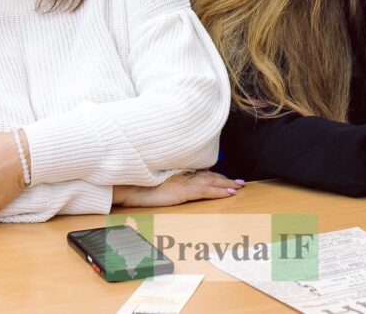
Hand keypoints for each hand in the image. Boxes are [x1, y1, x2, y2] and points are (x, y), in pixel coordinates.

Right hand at [113, 171, 243, 206]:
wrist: (126, 186)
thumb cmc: (135, 186)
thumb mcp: (153, 182)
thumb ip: (166, 181)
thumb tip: (171, 186)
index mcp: (176, 172)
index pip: (199, 173)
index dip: (214, 175)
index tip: (225, 178)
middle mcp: (182, 174)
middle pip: (209, 176)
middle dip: (224, 179)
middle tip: (239, 182)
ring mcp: (183, 181)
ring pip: (211, 182)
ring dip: (226, 185)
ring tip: (239, 187)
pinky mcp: (182, 190)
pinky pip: (206, 191)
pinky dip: (219, 191)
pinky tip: (229, 193)